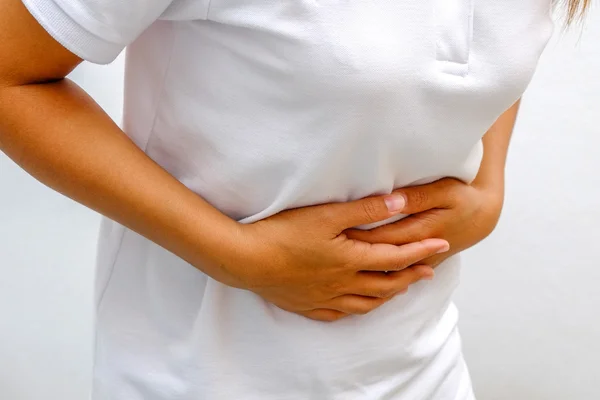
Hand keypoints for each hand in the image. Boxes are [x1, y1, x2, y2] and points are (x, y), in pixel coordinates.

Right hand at [225, 194, 449, 321]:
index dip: (421, 250)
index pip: (396, 257)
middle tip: (428, 271)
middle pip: (386, 285)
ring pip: (365, 303)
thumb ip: (365, 209)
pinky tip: (354, 307)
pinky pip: (338, 314)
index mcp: (350, 260)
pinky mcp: (306, 304)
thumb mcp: (327, 214)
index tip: (442, 244)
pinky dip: (354, 310)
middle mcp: (342, 284)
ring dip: (387, 295)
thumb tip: (400, 202)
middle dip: (410, 276)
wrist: (246, 259)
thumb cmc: (283, 233)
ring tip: (398, 289)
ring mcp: (324, 298)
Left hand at [345, 178, 502, 269]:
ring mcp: (420, 262)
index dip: (355, 237)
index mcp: (420, 231)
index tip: (330, 233)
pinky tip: (357, 278)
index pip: (380, 238)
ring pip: (386, 271)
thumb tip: (390, 199)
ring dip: (362, 269)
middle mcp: (417, 252)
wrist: (484, 216)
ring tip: (332, 267)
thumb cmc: (463, 199)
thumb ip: (415, 197)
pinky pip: (395, 275)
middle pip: (378, 256)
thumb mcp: (443, 191)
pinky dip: (376, 277)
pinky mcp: (421, 264)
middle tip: (322, 251)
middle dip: (351, 254)